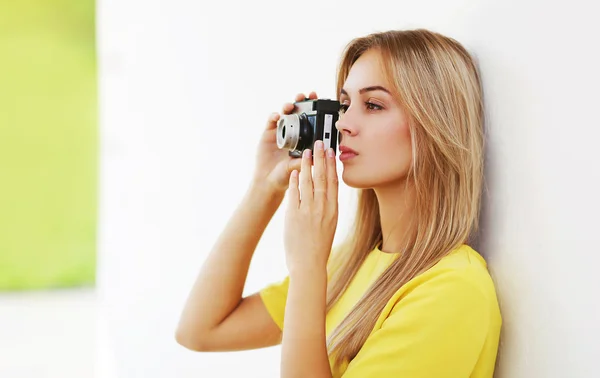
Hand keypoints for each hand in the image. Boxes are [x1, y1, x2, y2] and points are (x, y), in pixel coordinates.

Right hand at [252, 91, 318, 194]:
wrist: (268, 181)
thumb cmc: (286, 175)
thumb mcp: (298, 167)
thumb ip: (306, 161)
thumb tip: (319, 155)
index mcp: (304, 138)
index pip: (311, 119)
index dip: (315, 109)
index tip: (321, 101)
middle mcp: (293, 132)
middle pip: (298, 112)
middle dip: (303, 102)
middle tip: (307, 96)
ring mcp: (280, 131)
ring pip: (285, 113)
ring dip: (288, 106)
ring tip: (291, 105)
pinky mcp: (269, 133)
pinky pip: (272, 121)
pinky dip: (274, 116)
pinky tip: (277, 117)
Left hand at [284, 140, 338, 273]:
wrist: (308, 265)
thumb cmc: (318, 248)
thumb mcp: (329, 226)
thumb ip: (327, 209)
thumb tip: (325, 195)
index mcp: (333, 211)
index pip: (333, 182)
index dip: (332, 165)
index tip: (331, 152)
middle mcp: (322, 209)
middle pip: (322, 178)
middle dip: (321, 158)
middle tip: (319, 143)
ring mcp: (308, 211)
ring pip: (309, 182)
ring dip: (307, 164)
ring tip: (306, 151)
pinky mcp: (294, 216)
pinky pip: (295, 193)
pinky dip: (295, 180)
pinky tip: (295, 170)